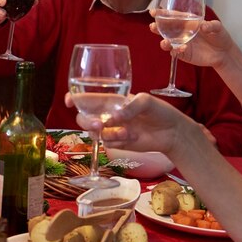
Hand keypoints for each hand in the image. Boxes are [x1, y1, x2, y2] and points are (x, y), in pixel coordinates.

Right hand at [65, 90, 200, 157]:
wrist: (172, 132)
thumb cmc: (160, 111)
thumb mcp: (146, 101)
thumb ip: (130, 107)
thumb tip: (114, 117)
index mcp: (112, 100)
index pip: (88, 98)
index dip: (75, 98)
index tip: (69, 101)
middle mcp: (108, 114)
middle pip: (84, 118)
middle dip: (87, 122)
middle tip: (99, 125)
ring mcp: (112, 129)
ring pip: (94, 133)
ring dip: (107, 133)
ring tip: (125, 132)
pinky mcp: (118, 142)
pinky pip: (108, 142)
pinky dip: (117, 140)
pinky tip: (131, 136)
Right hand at [147, 16, 233, 67]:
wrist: (224, 53)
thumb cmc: (219, 36)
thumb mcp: (218, 27)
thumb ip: (211, 26)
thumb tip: (203, 26)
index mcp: (187, 22)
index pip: (172, 16)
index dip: (162, 14)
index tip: (154, 12)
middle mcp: (181, 32)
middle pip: (165, 29)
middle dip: (157, 27)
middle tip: (152, 26)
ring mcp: (181, 43)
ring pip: (167, 42)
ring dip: (163, 42)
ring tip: (164, 42)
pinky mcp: (184, 54)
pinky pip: (175, 52)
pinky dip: (176, 51)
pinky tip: (181, 49)